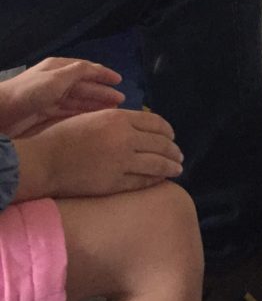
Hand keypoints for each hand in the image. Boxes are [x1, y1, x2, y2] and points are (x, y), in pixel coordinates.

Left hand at [0, 58, 123, 136]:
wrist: (0, 112)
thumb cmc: (29, 92)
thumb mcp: (56, 77)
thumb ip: (78, 71)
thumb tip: (96, 68)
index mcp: (59, 69)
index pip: (86, 69)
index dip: (104, 74)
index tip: (120, 80)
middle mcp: (56, 81)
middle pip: (85, 86)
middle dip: (103, 91)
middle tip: (121, 100)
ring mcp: (51, 98)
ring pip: (79, 100)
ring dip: (96, 103)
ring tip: (112, 110)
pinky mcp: (46, 113)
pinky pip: (70, 111)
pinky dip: (83, 113)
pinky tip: (94, 117)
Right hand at [14, 108, 183, 200]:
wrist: (43, 161)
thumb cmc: (63, 137)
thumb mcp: (92, 117)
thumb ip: (116, 120)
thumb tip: (139, 125)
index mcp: (118, 119)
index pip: (155, 123)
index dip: (168, 130)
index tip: (172, 136)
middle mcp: (124, 138)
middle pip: (160, 143)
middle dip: (174, 150)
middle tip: (179, 155)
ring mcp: (121, 162)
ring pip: (157, 163)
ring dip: (171, 166)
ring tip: (178, 168)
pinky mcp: (115, 183)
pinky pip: (143, 180)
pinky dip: (155, 179)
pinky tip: (161, 179)